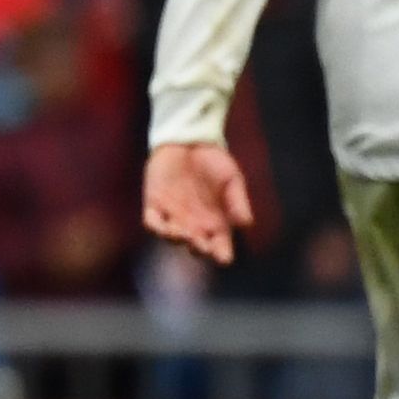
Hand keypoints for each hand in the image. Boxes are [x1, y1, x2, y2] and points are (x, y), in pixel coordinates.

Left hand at [140, 137, 255, 265]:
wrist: (190, 141)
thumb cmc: (215, 162)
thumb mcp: (232, 180)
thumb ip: (238, 202)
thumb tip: (245, 224)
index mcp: (217, 223)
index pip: (220, 247)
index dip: (222, 255)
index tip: (224, 258)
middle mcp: (195, 225)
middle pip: (197, 246)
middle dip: (199, 249)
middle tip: (202, 245)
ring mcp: (174, 216)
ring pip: (173, 237)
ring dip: (177, 239)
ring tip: (184, 235)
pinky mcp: (155, 205)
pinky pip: (152, 222)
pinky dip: (156, 227)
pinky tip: (165, 227)